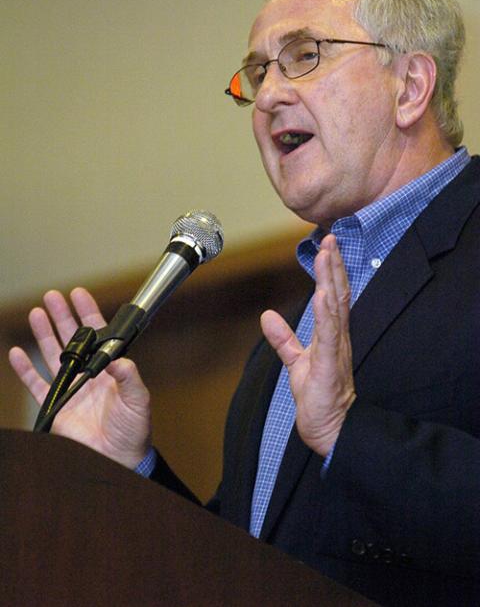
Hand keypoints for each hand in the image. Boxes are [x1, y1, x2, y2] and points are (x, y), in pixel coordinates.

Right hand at [9, 287, 151, 468]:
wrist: (119, 458)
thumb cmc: (134, 430)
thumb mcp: (138, 399)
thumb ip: (130, 376)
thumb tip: (119, 358)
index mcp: (109, 369)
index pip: (97, 334)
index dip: (87, 313)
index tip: (78, 294)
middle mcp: (88, 374)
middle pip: (72, 338)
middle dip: (62, 316)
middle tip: (53, 296)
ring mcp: (71, 388)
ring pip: (53, 354)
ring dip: (44, 334)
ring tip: (37, 313)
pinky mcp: (56, 406)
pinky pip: (37, 384)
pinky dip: (25, 369)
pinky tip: (18, 353)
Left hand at [260, 234, 355, 455]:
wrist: (331, 427)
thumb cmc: (319, 395)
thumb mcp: (297, 361)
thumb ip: (284, 339)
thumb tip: (267, 316)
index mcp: (330, 334)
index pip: (332, 295)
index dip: (329, 270)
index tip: (326, 246)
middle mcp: (337, 336)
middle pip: (337, 293)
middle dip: (333, 265)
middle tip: (331, 238)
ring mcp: (335, 349)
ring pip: (335, 307)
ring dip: (330, 279)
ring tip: (327, 255)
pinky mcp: (330, 364)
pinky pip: (329, 334)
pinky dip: (326, 313)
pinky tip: (322, 294)